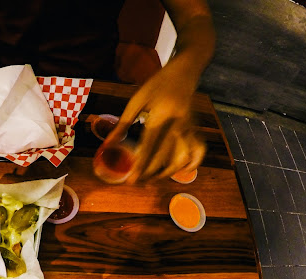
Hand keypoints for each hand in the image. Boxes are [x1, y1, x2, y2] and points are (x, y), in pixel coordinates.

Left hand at [103, 61, 205, 182]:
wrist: (185, 70)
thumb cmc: (157, 84)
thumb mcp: (136, 100)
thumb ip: (123, 124)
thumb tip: (108, 145)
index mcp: (160, 115)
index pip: (149, 147)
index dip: (140, 166)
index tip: (131, 181)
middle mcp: (178, 124)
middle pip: (165, 156)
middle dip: (151, 173)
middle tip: (138, 182)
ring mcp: (190, 127)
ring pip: (182, 158)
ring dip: (168, 172)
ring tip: (153, 178)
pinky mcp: (196, 129)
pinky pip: (197, 151)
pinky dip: (191, 164)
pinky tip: (179, 171)